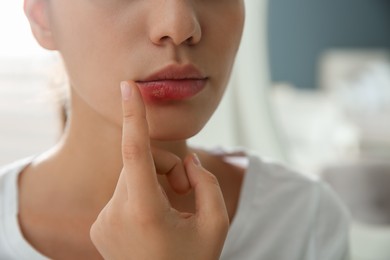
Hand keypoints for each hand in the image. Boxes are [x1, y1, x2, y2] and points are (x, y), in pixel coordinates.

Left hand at [90, 81, 228, 259]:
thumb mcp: (216, 223)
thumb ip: (205, 182)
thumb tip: (186, 161)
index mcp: (145, 212)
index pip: (135, 152)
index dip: (133, 116)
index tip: (127, 87)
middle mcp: (115, 214)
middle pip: (139, 163)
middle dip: (166, 166)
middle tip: (186, 191)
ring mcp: (103, 222)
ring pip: (130, 176)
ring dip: (155, 181)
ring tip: (173, 208)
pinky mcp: (99, 226)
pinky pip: (123, 192)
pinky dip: (142, 194)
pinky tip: (155, 219)